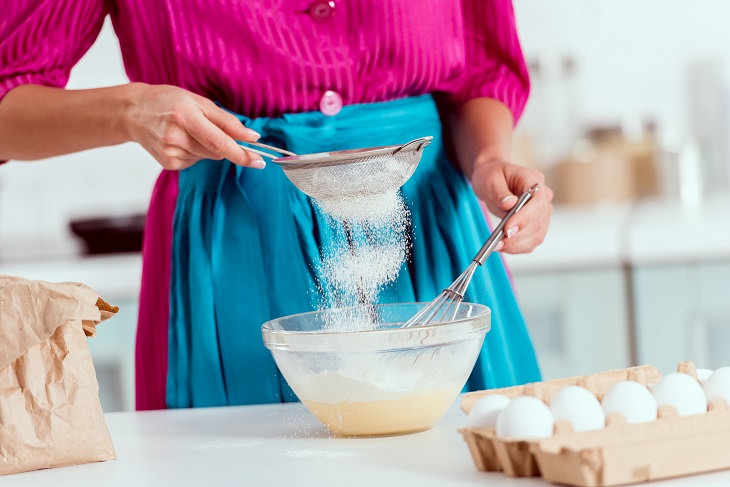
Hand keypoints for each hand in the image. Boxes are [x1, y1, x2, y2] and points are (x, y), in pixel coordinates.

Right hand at [125, 83, 263, 169]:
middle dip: (225, 144)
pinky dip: (195, 152)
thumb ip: (227, 121)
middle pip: (216, 151)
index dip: (241, 153)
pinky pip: (196, 161)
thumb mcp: (199, 101)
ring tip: (189, 130)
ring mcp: (170, 153)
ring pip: (208, 157)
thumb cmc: (169, 102)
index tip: (259, 160)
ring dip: (207, 146)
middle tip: (210, 128)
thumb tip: (252, 137)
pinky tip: (181, 140)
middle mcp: (175, 137)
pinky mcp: (169, 164)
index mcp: (185, 117)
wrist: (133, 112)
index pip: (218, 142)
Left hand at [470, 159, 552, 253]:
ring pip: (537, 235)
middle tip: (497, 243)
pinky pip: (531, 242)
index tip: (507, 229)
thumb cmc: (492, 176)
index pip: (537, 202)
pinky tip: (503, 247)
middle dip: (518, 236)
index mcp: (534, 180)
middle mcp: (543, 197)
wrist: (493, 181)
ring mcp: (542, 213)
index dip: (524, 218)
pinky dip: (518, 248)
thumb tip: (509, 204)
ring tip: (497, 246)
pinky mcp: (536, 226)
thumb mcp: (489, 179)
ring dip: (517, 245)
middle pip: (538, 222)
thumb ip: (499, 192)